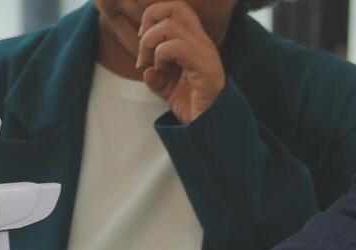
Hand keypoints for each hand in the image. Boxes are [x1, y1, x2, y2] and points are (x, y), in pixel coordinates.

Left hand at [137, 1, 226, 123]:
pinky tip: (160, 71)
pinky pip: (176, 46)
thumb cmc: (195, 111)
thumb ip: (157, 79)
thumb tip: (145, 71)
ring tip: (149, 62)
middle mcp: (202, 43)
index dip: (154, 15)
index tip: (143, 40)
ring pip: (171, 24)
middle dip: (151, 18)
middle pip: (175, 5)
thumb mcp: (170, 92)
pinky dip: (160, 56)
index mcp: (195, 43)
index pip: (176, 7)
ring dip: (151, 41)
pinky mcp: (204, 67)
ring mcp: (205, 53)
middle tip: (144, 45)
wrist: (212, 130)